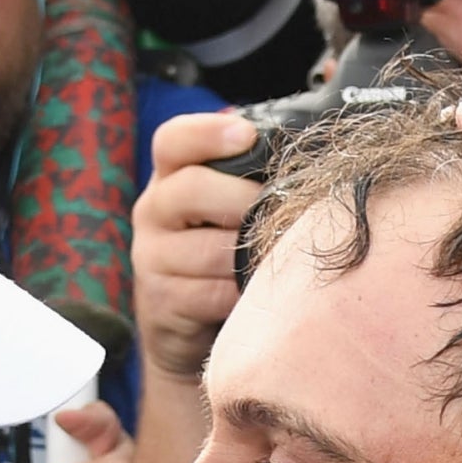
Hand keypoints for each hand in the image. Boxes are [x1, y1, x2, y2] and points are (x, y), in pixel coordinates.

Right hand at [134, 111, 263, 380]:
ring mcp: (151, 258)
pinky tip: (256, 292)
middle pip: (193, 188)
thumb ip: (249, 178)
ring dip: (249, 254)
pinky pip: (213, 292)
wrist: (187, 329)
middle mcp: (152, 211)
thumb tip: (310, 144)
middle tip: (277, 213)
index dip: (209, 133)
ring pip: (209, 248)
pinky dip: (242, 293)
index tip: (248, 136)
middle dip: (244, 199)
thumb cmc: (222, 255)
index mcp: (170, 177)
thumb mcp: (227, 210)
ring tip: (274, 257)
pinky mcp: (161, 303)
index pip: (173, 140)